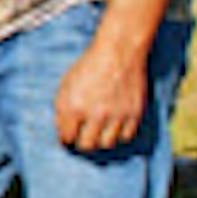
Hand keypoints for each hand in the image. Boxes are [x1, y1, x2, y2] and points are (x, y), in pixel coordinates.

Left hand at [54, 37, 146, 151]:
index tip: (69, 135)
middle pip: (87, 146)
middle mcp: (96, 113)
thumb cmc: (89, 67)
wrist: (119, 51)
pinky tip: (114, 126)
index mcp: (74, 106)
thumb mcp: (66, 85)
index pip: (67, 137)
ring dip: (101, 139)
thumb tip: (63, 134)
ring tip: (99, 130)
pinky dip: (119, 134)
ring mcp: (117, 115)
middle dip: (82, 142)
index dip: (66, 138)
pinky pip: (125, 137)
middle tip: (84, 136)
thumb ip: (61, 110)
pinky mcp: (134, 114)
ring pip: (106, 144)